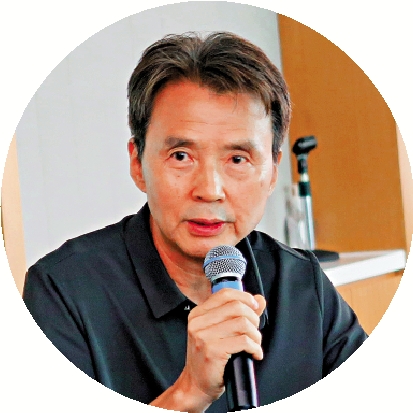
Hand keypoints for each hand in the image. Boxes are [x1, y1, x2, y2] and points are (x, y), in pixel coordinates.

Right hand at [178, 289, 265, 409]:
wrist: (196, 384)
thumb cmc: (209, 357)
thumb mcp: (220, 331)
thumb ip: (239, 313)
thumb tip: (259, 299)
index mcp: (198, 313)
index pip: (225, 294)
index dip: (245, 297)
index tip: (255, 307)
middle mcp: (198, 322)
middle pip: (236, 307)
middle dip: (253, 318)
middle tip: (255, 330)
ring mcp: (203, 336)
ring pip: (242, 323)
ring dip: (256, 335)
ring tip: (255, 343)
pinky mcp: (212, 351)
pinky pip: (243, 341)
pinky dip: (255, 347)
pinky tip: (255, 353)